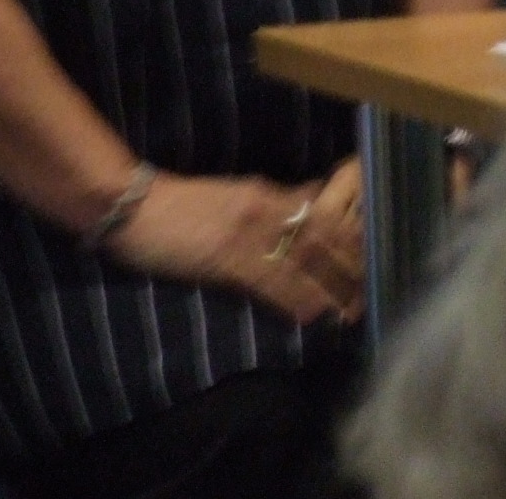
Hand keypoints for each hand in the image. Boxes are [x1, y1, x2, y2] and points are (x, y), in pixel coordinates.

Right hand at [105, 169, 364, 326]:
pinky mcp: (226, 259)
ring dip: (330, 288)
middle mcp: (268, 210)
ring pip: (303, 261)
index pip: (324, 215)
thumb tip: (316, 197)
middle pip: (323, 239)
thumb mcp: (238, 190)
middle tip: (370, 292)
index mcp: (270, 194)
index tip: (371, 260)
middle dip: (350, 267)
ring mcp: (249, 234)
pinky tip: (310, 315)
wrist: (134, 205)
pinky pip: (269, 281)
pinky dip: (293, 298)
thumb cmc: (184, 202)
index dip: (351, 240)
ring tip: (350, 311)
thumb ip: (278, 198)